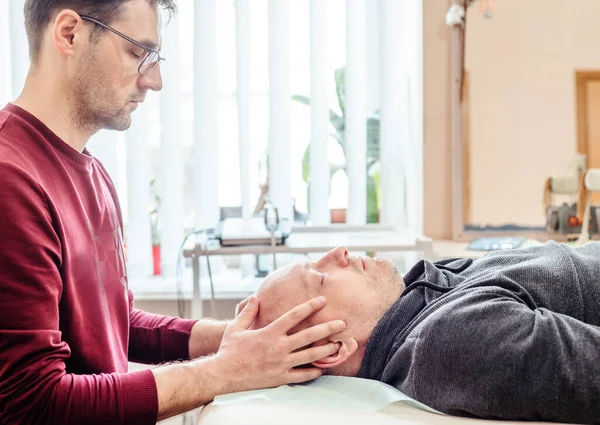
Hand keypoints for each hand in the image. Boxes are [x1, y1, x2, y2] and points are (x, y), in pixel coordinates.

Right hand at [210, 296, 344, 394]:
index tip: (322, 301)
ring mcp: (281, 364)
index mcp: (269, 333)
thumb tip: (255, 298)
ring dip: (326, 350)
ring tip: (339, 345)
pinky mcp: (280, 377)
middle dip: (327, 328)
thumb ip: (247, 312)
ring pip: (310, 356)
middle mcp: (278, 347)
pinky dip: (314, 371)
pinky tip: (323, 368)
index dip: (310, 306)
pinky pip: (302, 375)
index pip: (294, 316)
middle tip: (342, 323)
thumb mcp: (236, 327)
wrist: (223, 375)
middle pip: (309, 335)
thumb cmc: (229, 350)